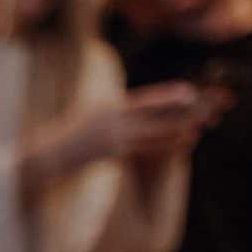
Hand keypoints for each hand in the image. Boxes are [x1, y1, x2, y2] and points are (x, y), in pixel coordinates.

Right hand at [42, 82, 211, 177]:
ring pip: (156, 130)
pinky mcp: (112, 152)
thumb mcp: (86, 121)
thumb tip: (123, 114)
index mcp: (108, 107)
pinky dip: (168, 145)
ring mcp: (113, 134)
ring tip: (205, 123)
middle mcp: (112, 117)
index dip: (169, 97)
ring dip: (182, 126)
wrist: (43, 158)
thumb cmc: (63, 142)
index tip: (190, 93)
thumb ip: (108, 117)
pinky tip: (185, 143)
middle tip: (208, 105)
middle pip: (156, 112)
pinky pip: (147, 149)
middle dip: (183, 109)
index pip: (145, 100)